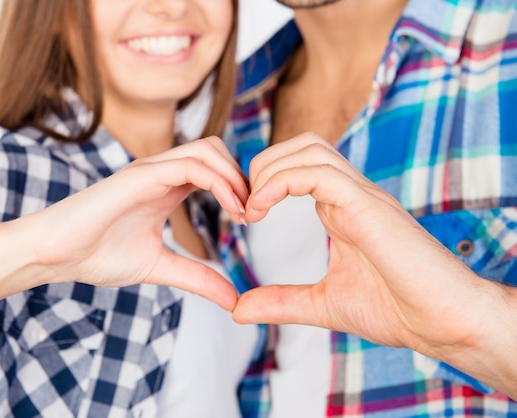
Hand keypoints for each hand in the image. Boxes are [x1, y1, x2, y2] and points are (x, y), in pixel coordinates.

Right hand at [21, 137, 247, 310]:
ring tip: (244, 212)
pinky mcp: (140, 175)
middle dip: (241, 176)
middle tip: (252, 213)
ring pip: (208, 149)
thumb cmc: (97, 255)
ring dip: (234, 178)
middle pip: (216, 149)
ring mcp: (150, 170)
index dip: (239, 188)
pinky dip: (219, 182)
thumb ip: (196, 277)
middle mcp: (161, 172)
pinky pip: (190, 165)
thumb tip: (232, 298)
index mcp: (167, 188)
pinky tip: (231, 209)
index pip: (214, 168)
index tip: (250, 220)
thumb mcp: (160, 267)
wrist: (55, 255)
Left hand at [233, 132, 493, 357]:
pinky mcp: (369, 206)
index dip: (263, 180)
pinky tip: (261, 209)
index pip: (299, 165)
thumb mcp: (321, 304)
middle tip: (243, 208)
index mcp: (342, 208)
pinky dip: (281, 182)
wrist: (443, 326)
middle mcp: (352, 194)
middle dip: (262, 166)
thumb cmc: (396, 311)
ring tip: (250, 210)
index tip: (242, 216)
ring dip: (268, 171)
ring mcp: (363, 196)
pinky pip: (320, 172)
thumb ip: (280, 302)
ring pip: (309, 148)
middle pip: (301, 145)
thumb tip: (237, 309)